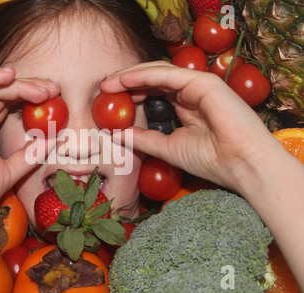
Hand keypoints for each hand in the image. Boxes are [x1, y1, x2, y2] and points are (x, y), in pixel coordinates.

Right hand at [0, 67, 59, 231]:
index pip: (7, 104)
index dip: (30, 97)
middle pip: (0, 93)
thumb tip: (55, 138)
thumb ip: (30, 154)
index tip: (55, 98)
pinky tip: (9, 75)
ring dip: (15, 84)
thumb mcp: (9, 172)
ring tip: (41, 88)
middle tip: (53, 89)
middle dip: (28, 88)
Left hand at [102, 61, 279, 191]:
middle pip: (153, 78)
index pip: (154, 91)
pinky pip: (168, 75)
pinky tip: (125, 80)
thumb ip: (143, 139)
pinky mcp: (204, 83)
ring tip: (109, 83)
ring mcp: (199, 85)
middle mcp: (191, 92)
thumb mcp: (167, 148)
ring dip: (131, 75)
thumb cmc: (212, 161)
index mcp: (186, 105)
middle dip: (127, 80)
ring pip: (159, 72)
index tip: (108, 99)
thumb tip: (117, 134)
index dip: (131, 91)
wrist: (242, 166)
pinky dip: (144, 75)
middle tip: (104, 88)